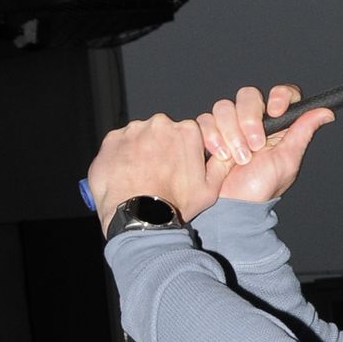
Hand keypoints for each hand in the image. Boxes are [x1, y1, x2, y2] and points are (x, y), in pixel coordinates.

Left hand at [87, 113, 224, 234]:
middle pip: (163, 132)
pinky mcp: (112, 140)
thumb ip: (222, 165)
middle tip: (160, 173)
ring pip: (140, 137)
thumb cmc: (174, 204)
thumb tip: (230, 153)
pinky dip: (122, 156)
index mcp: (187, 131)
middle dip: (162, 148)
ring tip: (142, 176)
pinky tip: (127, 175)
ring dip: (141, 151)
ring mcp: (133, 130)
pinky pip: (119, 144)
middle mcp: (160, 124)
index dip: (184, 151)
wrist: (139, 217)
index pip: (187, 133)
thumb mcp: (210, 189)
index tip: (179, 166)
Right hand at [196, 84, 334, 203]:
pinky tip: (221, 156)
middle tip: (254, 146)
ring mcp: (231, 125)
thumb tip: (327, 112)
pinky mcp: (211, 132)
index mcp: (278, 124)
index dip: (279, 96)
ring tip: (238, 158)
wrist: (234, 204)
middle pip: (249, 95)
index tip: (275, 111)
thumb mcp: (287, 159)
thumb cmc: (262, 187)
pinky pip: (206, 120)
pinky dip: (212, 137)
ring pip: (225, 106)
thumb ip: (303, 131)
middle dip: (249, 120)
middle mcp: (254, 120)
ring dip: (231, 133)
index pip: (282, 94)